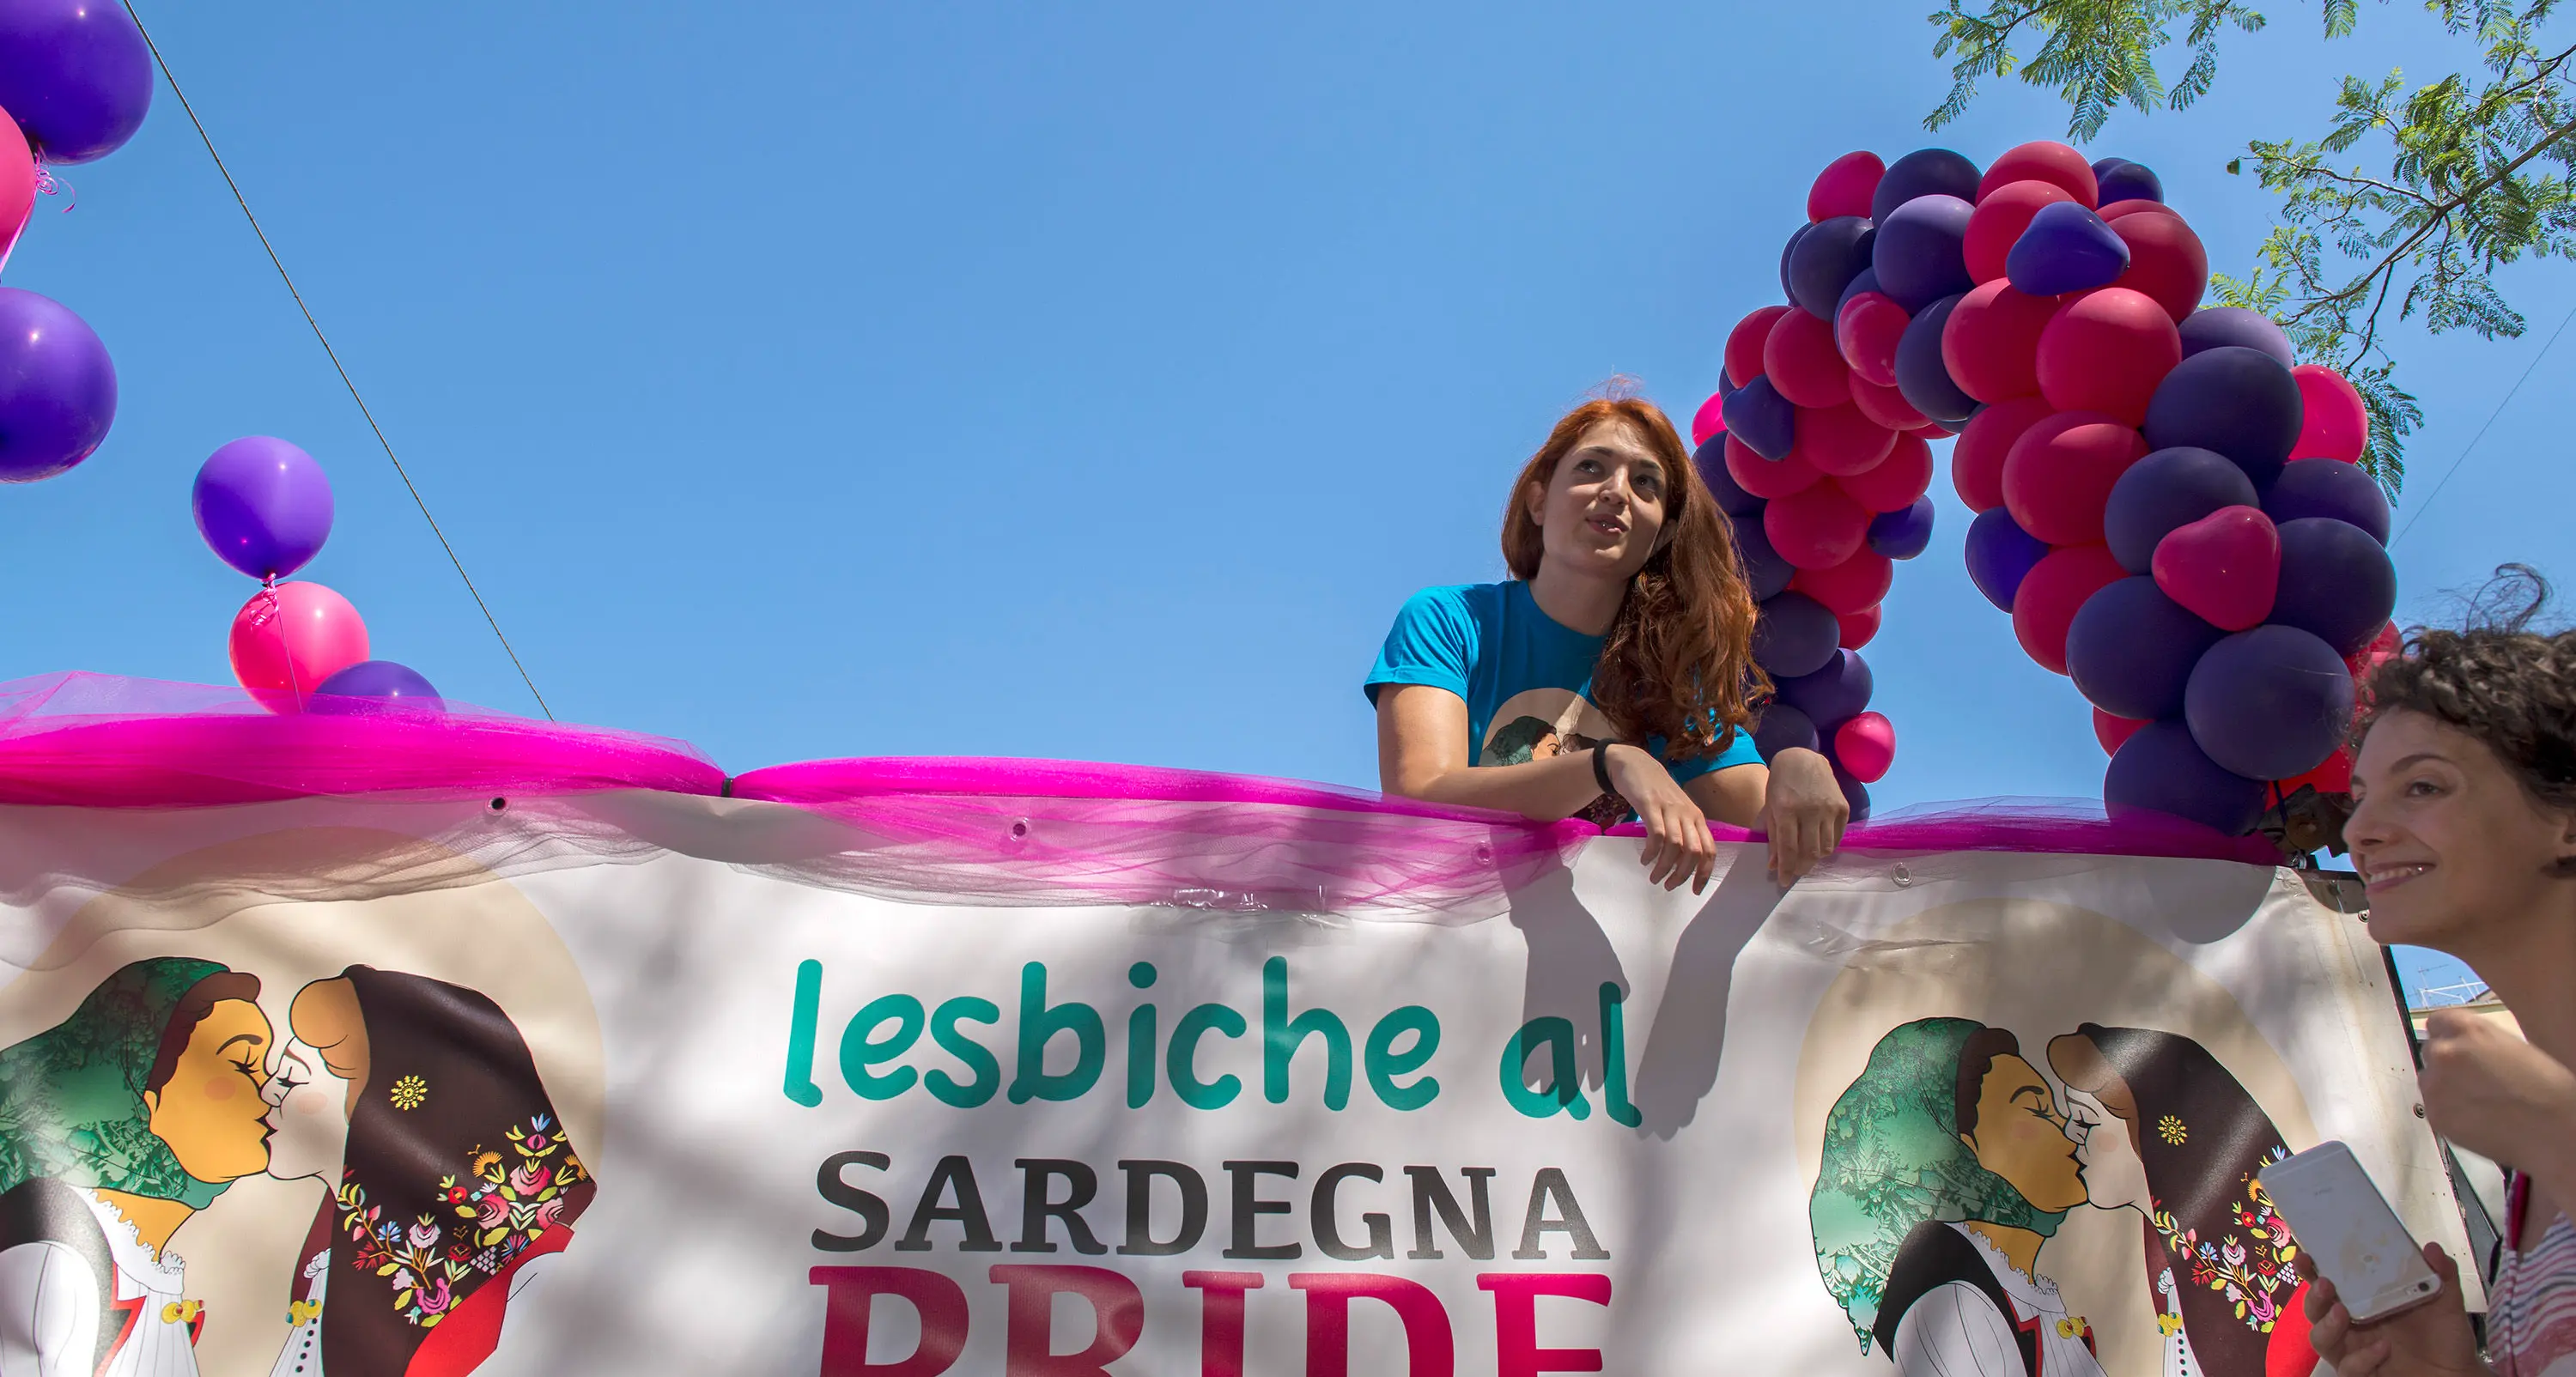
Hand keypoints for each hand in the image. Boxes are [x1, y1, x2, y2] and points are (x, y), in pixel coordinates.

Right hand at [1603, 745, 1716, 892]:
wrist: (1634, 764)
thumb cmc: (1656, 792)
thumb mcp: (1676, 811)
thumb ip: (1682, 831)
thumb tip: (1683, 862)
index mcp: (1697, 817)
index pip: (1709, 850)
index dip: (1704, 873)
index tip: (1695, 890)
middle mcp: (1687, 813)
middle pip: (1694, 851)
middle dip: (1682, 874)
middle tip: (1669, 886)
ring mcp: (1669, 808)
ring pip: (1675, 846)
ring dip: (1665, 867)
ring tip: (1654, 877)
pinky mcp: (1650, 805)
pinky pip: (1656, 834)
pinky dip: (1651, 852)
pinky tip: (1644, 859)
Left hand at [1755, 747, 1848, 884]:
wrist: (1803, 759)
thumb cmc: (1781, 784)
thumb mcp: (1771, 808)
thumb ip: (1773, 836)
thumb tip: (1775, 865)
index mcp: (1787, 809)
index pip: (1788, 848)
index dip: (1786, 868)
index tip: (1783, 881)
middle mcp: (1810, 810)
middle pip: (1810, 852)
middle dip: (1801, 867)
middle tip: (1795, 871)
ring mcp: (1829, 808)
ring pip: (1826, 848)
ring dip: (1815, 858)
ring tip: (1806, 857)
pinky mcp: (1843, 808)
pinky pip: (1837, 837)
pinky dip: (1827, 845)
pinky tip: (1818, 843)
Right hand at [2304, 1243, 2487, 1375]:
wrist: (2458, 1374)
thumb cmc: (2445, 1338)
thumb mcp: (2446, 1304)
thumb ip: (2441, 1275)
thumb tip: (2433, 1248)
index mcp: (2363, 1302)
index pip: (2328, 1282)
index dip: (2311, 1269)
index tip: (2305, 1255)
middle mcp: (2352, 1326)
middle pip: (2314, 1310)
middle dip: (2313, 1297)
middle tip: (2325, 1284)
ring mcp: (2354, 1352)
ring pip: (2320, 1340)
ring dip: (2326, 1326)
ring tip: (2342, 1313)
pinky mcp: (2362, 1374)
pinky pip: (2348, 1369)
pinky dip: (2362, 1358)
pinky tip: (2383, 1349)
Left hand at [2419, 1007, 2575, 1187]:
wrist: (2555, 1130)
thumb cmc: (2546, 1087)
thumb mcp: (2512, 1047)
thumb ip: (2478, 1043)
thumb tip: (2464, 1048)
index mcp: (2468, 1029)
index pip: (2437, 1022)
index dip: (2449, 1037)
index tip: (2458, 1049)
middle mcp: (2444, 1052)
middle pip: (2432, 1051)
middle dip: (2448, 1064)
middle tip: (2473, 1081)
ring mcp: (2435, 1084)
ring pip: (2430, 1081)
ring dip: (2445, 1088)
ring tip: (2478, 1103)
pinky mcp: (2435, 1115)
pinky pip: (2435, 1108)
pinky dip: (2449, 1112)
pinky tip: (2476, 1120)